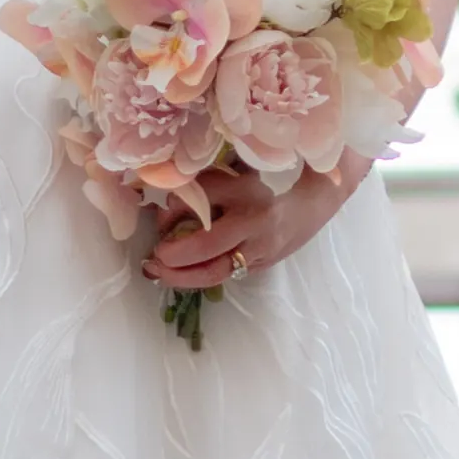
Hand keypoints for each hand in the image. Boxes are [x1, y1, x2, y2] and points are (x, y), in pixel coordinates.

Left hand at [142, 151, 370, 297]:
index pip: (204, 198)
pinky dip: (196, 278)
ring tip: (157, 273)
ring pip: (215, 271)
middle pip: (209, 245)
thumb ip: (201, 188)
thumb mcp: (231, 179)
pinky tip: (177, 275)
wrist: (304, 213)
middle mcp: (254, 224)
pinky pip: (222, 277)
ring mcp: (257, 251)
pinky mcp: (257, 269)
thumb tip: (165, 208)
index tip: (158, 215)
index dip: (174, 209)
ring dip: (181, 276)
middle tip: (154, 256)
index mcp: (246, 193)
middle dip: (176, 255)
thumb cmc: (258, 192)